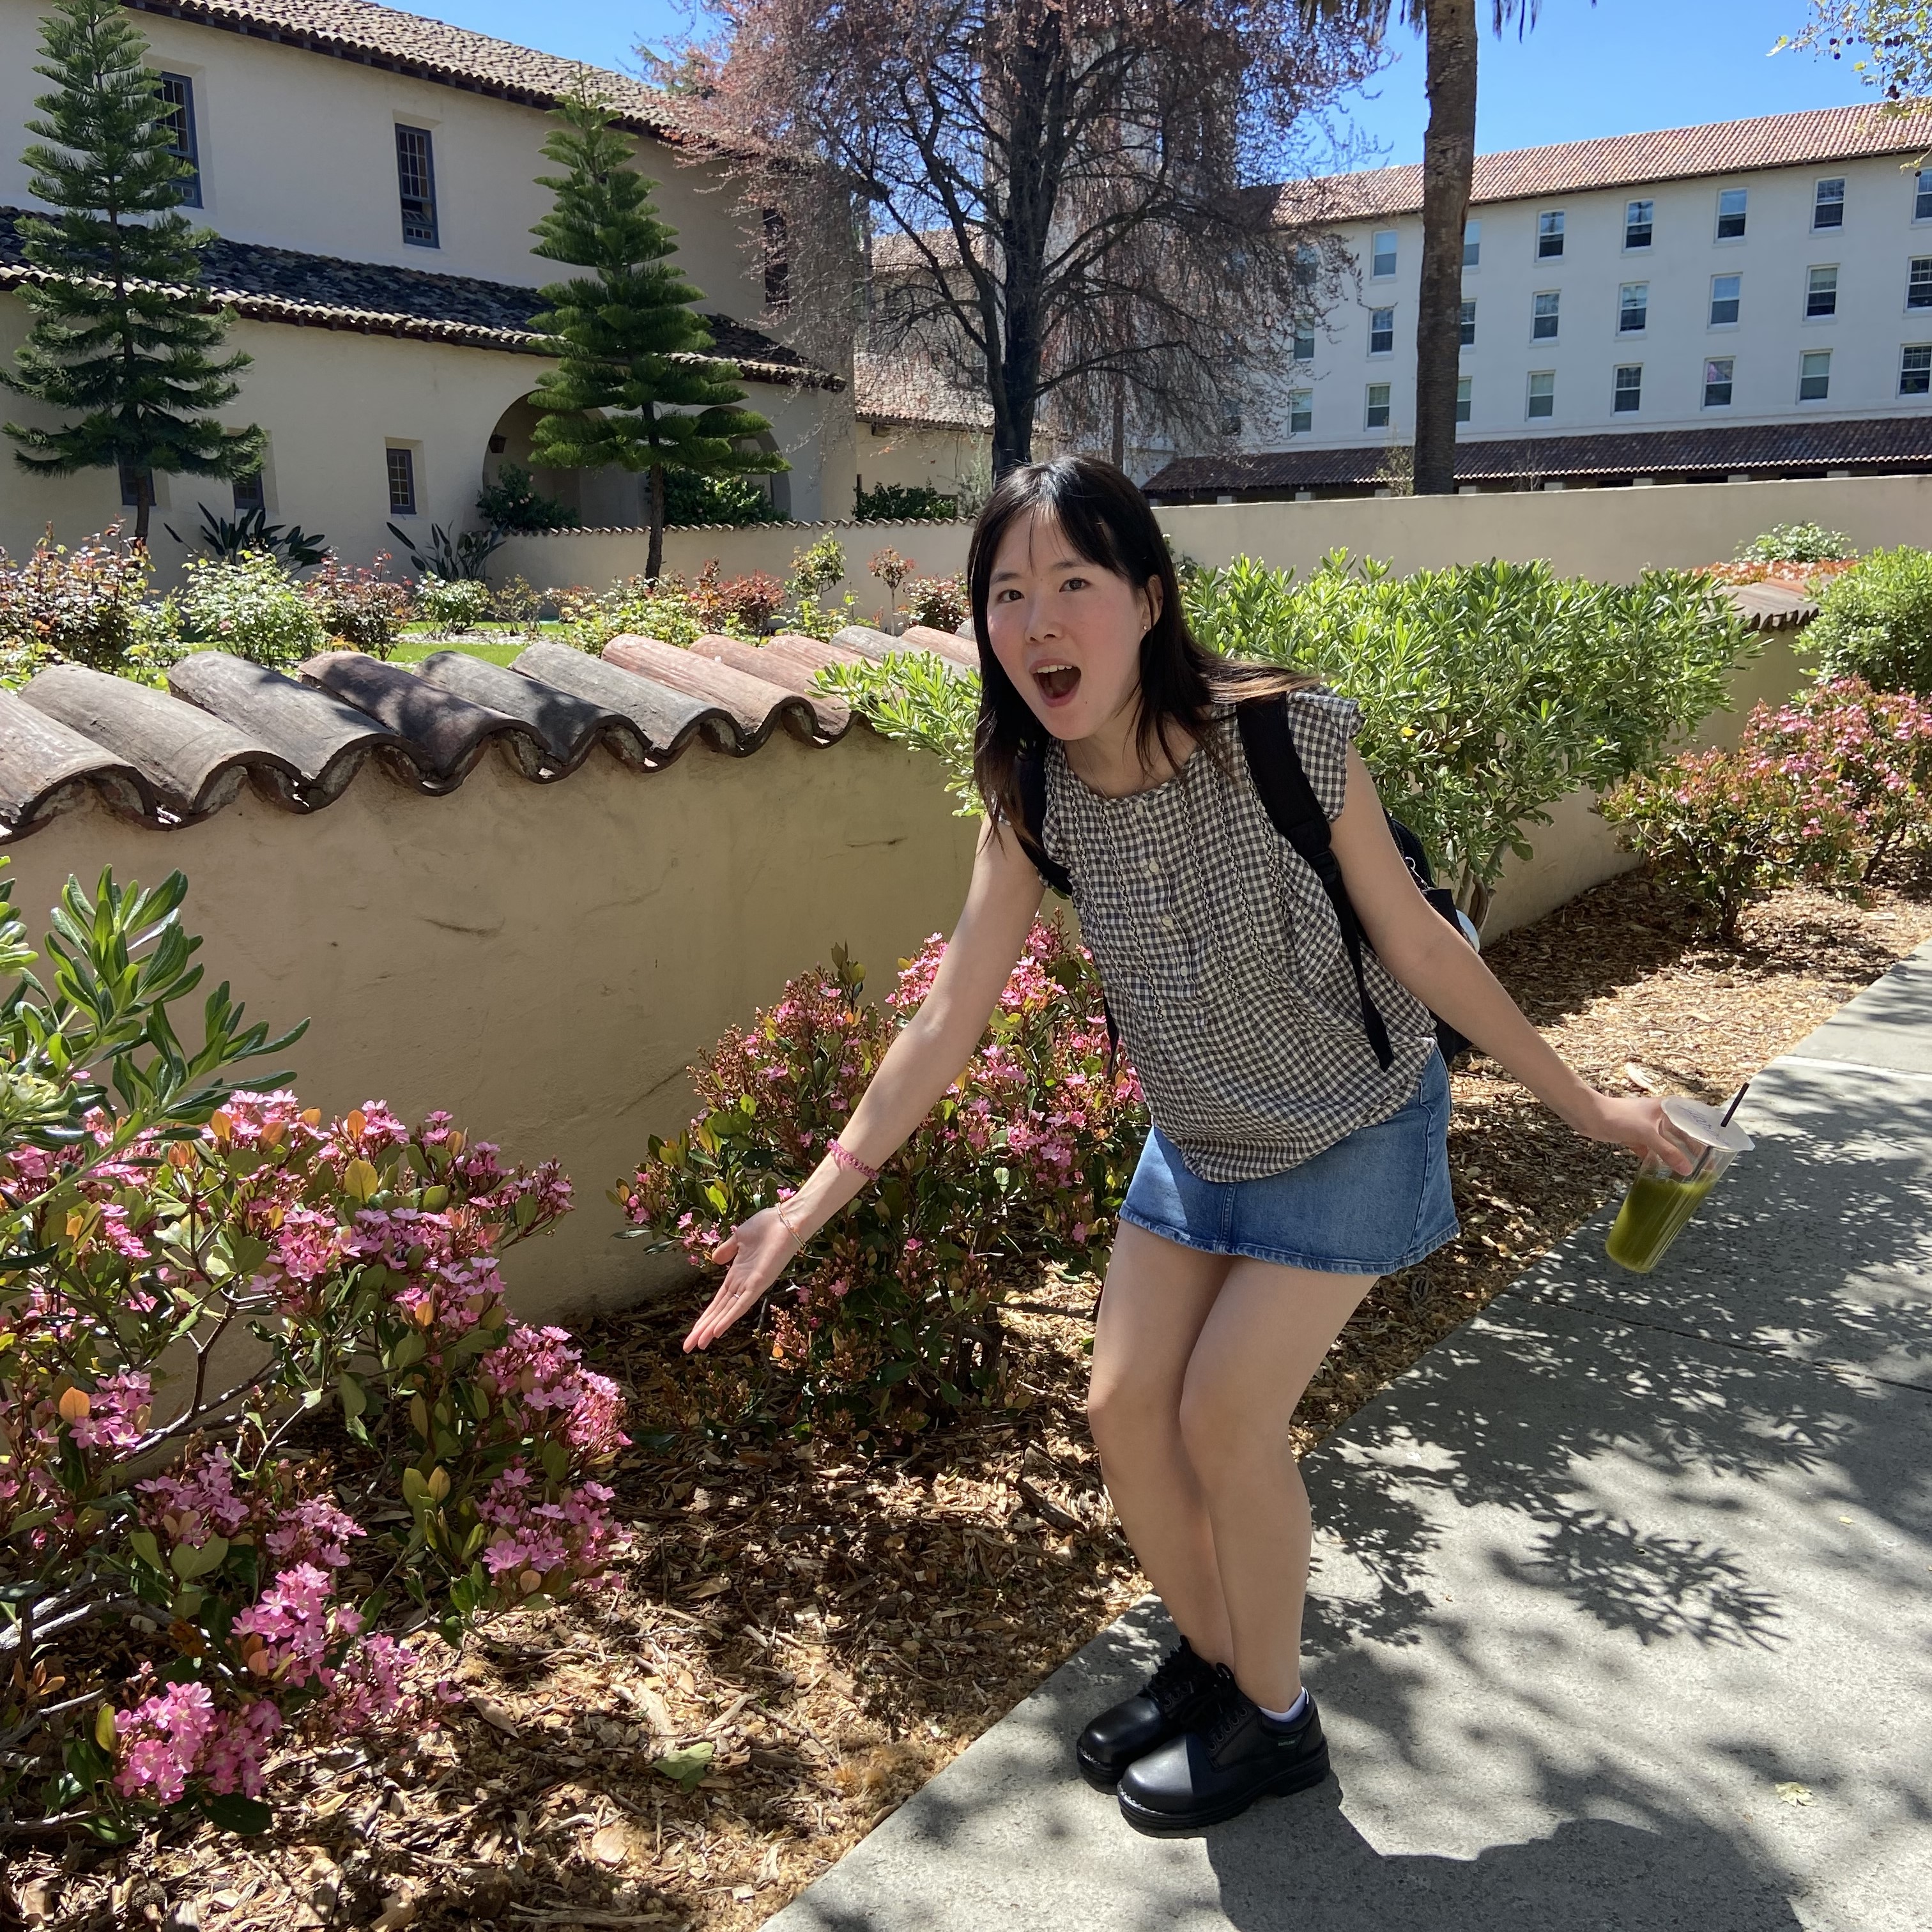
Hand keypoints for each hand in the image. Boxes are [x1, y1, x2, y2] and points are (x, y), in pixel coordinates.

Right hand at [683, 1204, 805, 1352]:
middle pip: (719, 1311)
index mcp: (737, 1275)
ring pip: (728, 1312)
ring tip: (699, 1344)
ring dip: (712, 1328)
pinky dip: (729, 1317)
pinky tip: (718, 1331)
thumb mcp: (739, 1238)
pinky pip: (742, 1304)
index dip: (705, 1316)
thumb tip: (714, 1260)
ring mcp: (751, 1286)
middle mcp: (743, 1284)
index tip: (693, 1332)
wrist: (785, 1219)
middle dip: (703, 1328)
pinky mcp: (760, 1283)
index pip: (718, 1301)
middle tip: (688, 1347)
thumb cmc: (766, 1226)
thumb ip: (727, 1250)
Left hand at [1576, 1093, 1697, 1174]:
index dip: (1705, 1134)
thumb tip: (1687, 1169)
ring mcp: (1647, 1128)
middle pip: (1681, 1135)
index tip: (1718, 1149)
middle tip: (1705, 1167)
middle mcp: (1660, 1117)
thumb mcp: (1647, 1134)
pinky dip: (1657, 1160)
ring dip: (1675, 1157)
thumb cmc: (1619, 1116)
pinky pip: (1651, 1151)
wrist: (1589, 1116)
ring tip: (1687, 1173)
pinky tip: (1665, 1172)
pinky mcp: (1636, 1138)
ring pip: (1666, 1144)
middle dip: (1692, 1150)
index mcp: (1667, 1109)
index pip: (1693, 1120)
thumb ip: (1668, 1152)